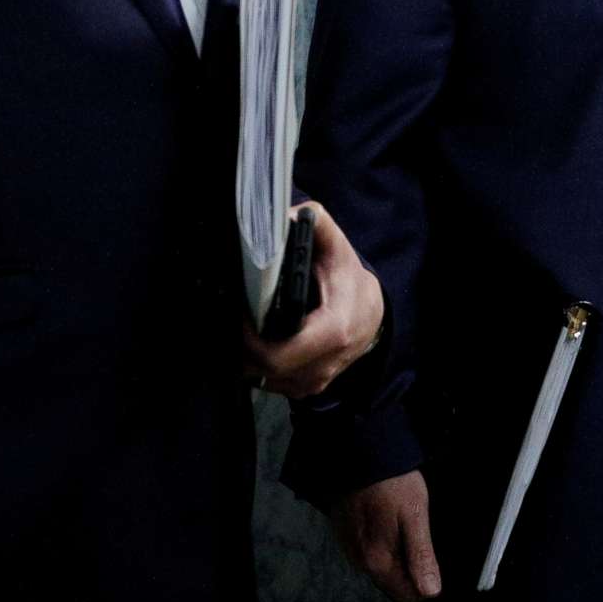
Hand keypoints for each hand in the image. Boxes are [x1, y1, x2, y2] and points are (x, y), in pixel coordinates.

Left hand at [244, 203, 384, 399]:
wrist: (373, 316)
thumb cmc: (349, 281)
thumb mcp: (337, 248)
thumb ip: (316, 224)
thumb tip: (286, 213)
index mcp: (333, 332)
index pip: (277, 354)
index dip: (248, 339)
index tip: (236, 313)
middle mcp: (324, 364)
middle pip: (264, 369)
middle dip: (240, 346)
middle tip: (229, 318)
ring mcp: (315, 381)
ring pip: (263, 379)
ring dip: (246, 357)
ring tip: (241, 327)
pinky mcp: (307, 388)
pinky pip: (270, 383)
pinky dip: (257, 365)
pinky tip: (256, 342)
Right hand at [331, 470, 440, 601]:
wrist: (359, 452)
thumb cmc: (392, 483)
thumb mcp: (415, 516)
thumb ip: (421, 556)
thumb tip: (431, 592)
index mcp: (377, 561)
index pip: (407, 595)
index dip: (425, 582)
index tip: (431, 558)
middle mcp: (358, 560)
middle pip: (393, 581)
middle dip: (410, 566)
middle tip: (417, 534)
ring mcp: (348, 546)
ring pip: (381, 565)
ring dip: (395, 552)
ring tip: (402, 522)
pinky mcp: (342, 532)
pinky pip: (367, 549)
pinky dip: (380, 540)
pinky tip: (386, 518)